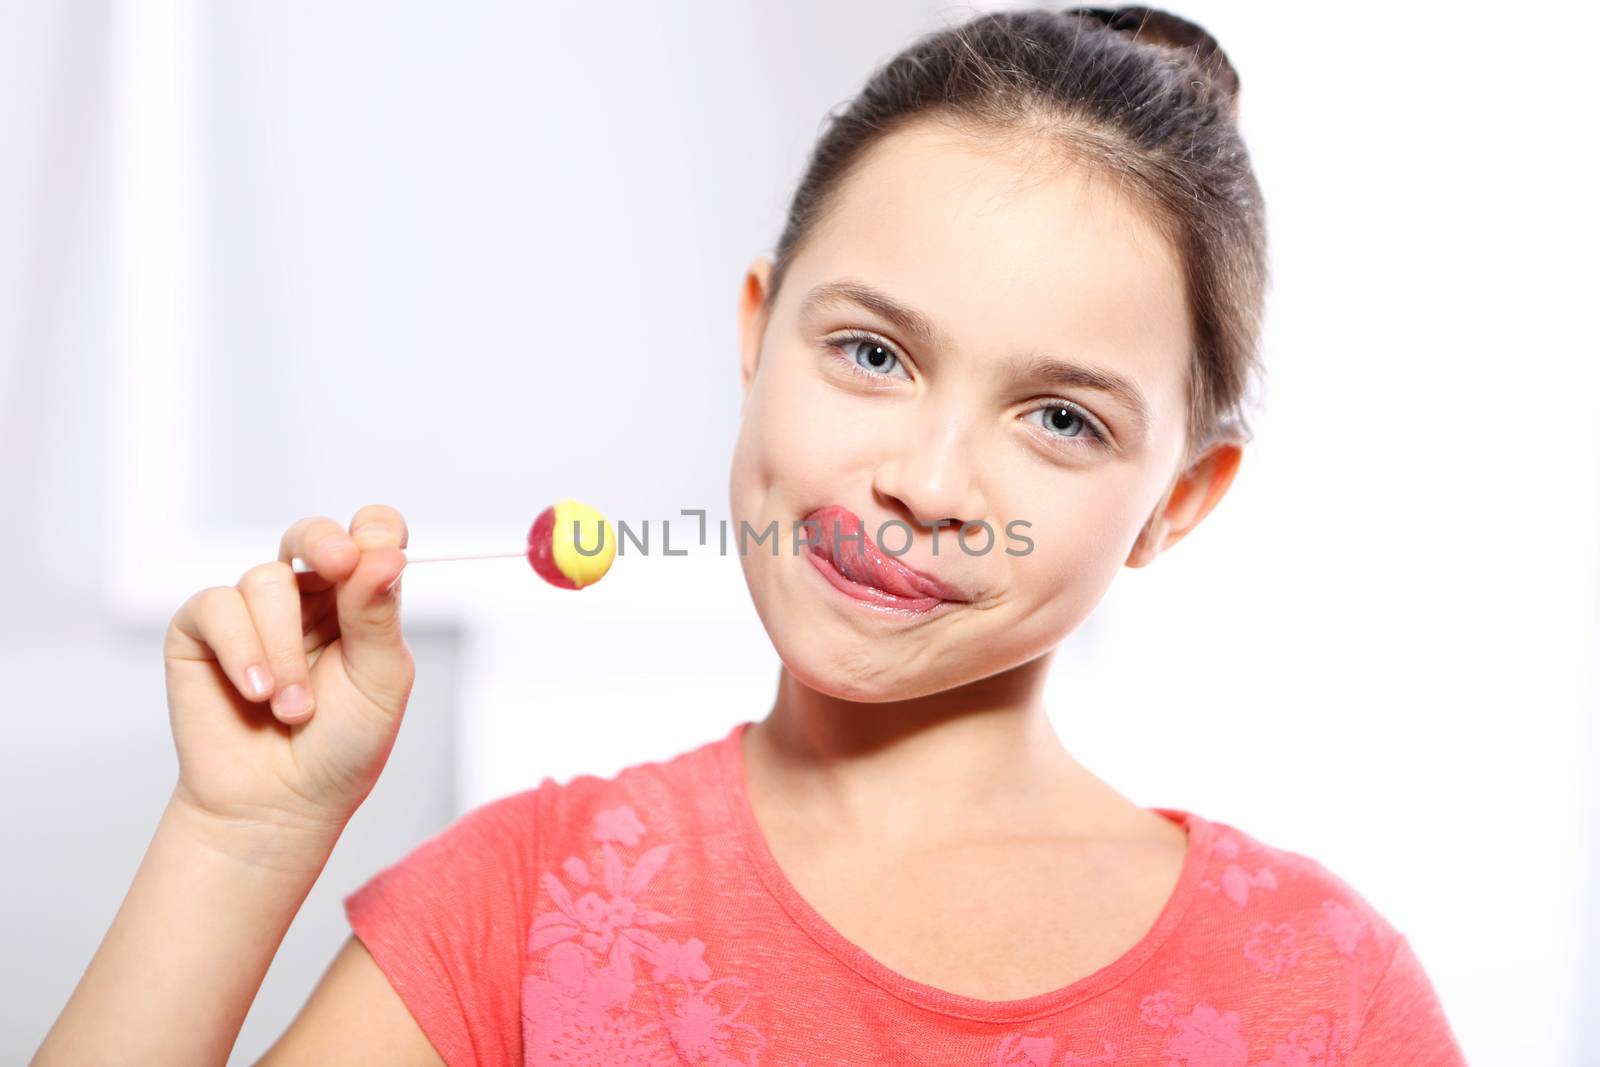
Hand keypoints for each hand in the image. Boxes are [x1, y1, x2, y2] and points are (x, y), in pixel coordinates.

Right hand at [163, 505, 414, 841]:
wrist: (280, 805)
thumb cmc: (341, 746)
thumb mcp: (380, 680)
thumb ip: (378, 614)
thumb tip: (385, 554)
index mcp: (358, 600)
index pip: (371, 538)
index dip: (376, 530)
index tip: (382, 549)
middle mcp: (308, 597)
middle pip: (313, 535)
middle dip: (324, 542)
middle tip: (338, 564)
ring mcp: (253, 611)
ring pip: (267, 579)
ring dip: (284, 648)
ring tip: (294, 708)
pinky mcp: (201, 631)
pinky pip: (217, 605)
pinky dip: (242, 650)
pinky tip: (256, 693)